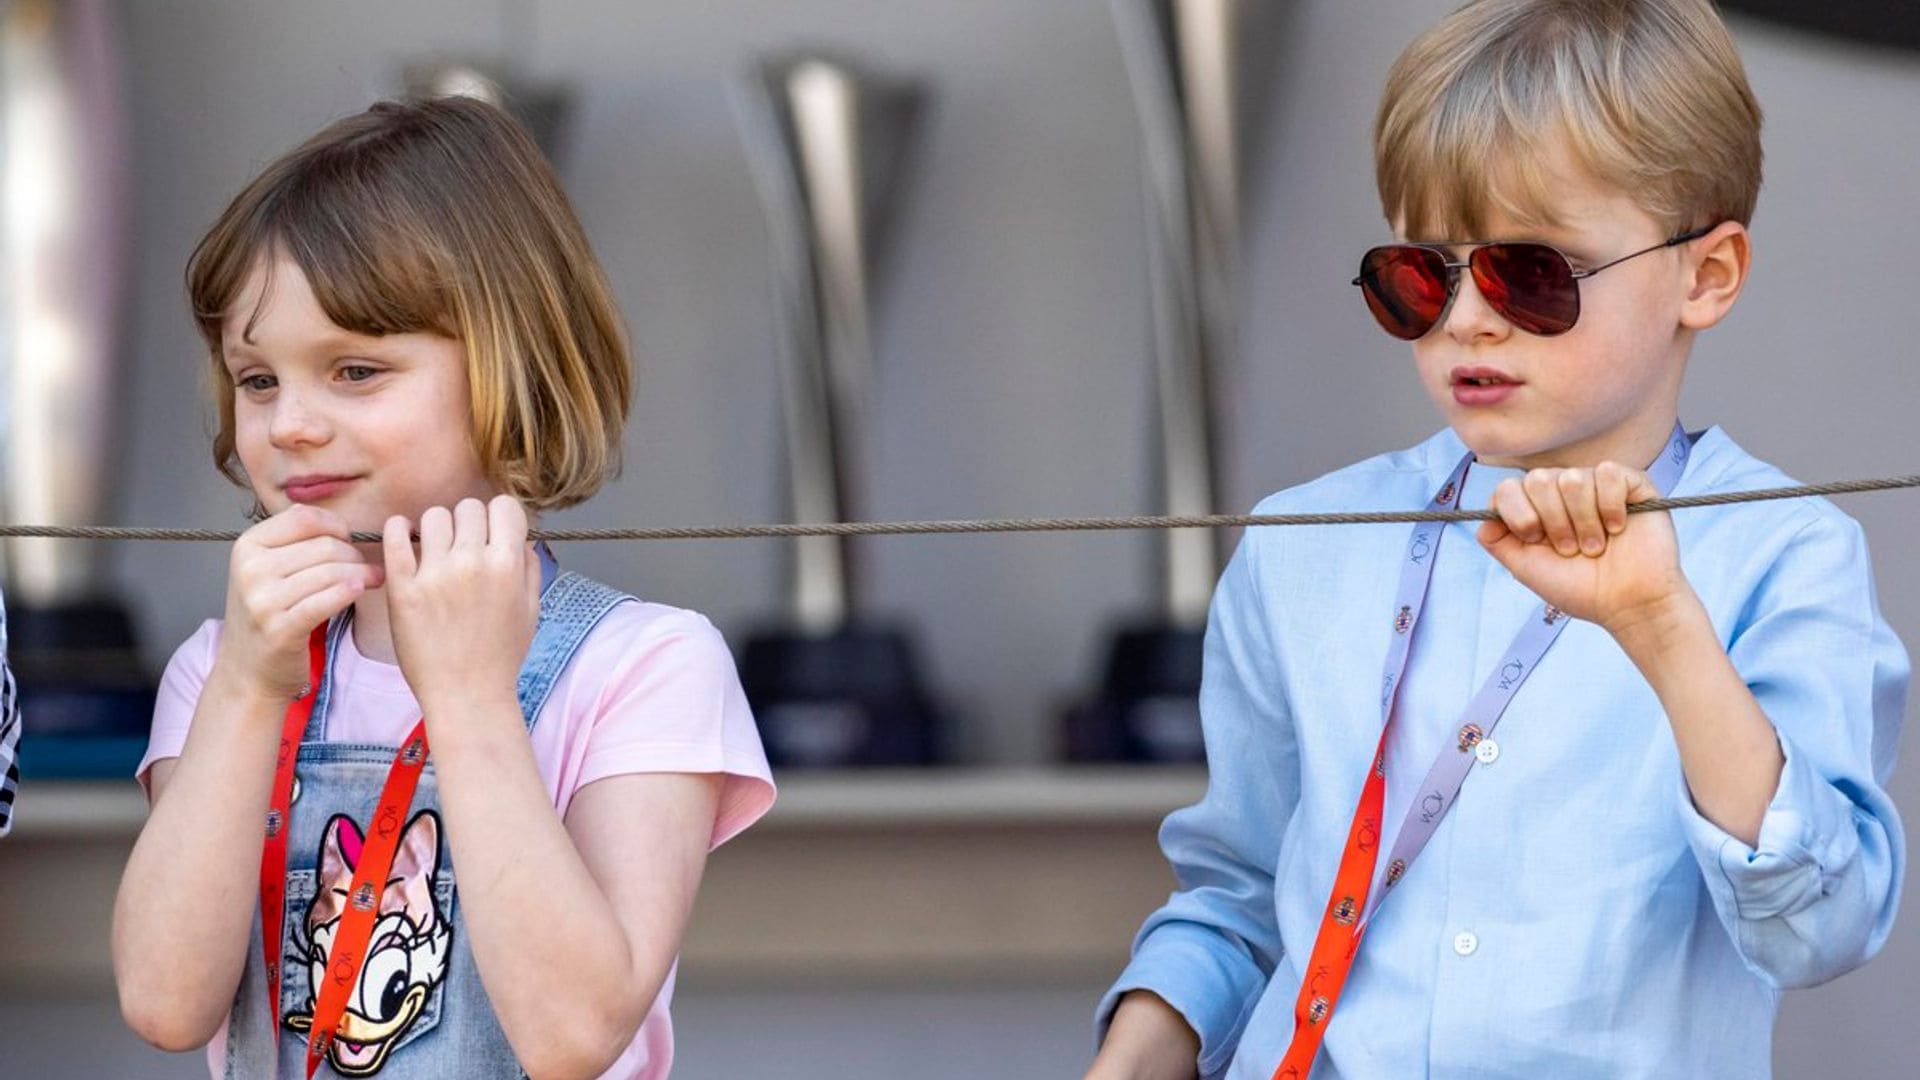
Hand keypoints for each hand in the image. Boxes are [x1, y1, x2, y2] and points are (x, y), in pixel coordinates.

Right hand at [216, 504, 382, 699]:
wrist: (248, 671)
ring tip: (372, 580)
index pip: (305, 517)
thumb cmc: (268, 615)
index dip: (336, 526)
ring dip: (362, 574)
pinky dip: (349, 592)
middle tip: (366, 568)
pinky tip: (359, 591)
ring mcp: (262, 600)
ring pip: (333, 572)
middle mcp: (250, 570)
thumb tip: (342, 523)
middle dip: (354, 555)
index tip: (347, 541)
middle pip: (325, 545)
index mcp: (247, 547)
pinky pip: (328, 600)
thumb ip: (295, 541)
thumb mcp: (266, 570)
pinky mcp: (280, 628)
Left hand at [382, 495, 539, 710]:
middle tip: (464, 546)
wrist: (466, 695)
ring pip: (433, 517)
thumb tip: (521, 539)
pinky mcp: (403, 588)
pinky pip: (395, 537)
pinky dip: (398, 529)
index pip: (505, 507)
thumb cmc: (500, 657)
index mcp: (507, 566)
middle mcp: (472, 564)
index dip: (500, 517)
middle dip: (469, 523)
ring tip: (436, 550)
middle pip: (469, 507)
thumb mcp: (531, 610)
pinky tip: (404, 536)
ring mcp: (434, 575)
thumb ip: (529, 568)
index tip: (493, 532)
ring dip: (437, 529)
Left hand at [1476, 462, 1692, 633]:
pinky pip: (1608, 473)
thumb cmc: (1581, 589)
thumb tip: (1483, 518)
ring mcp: (1595, 485)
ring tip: (1596, 546)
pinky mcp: (1630, 483)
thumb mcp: (1526, 568)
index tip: (1536, 539)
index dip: (1519, 513)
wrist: (1630, 603)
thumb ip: (1498, 541)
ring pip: (1572, 478)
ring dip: (1584, 522)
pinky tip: (1618, 527)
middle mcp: (1562, 492)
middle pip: (1538, 479)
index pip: (1508, 487)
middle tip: (1572, 549)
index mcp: (1536, 509)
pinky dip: (1611, 506)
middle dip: (1553, 522)